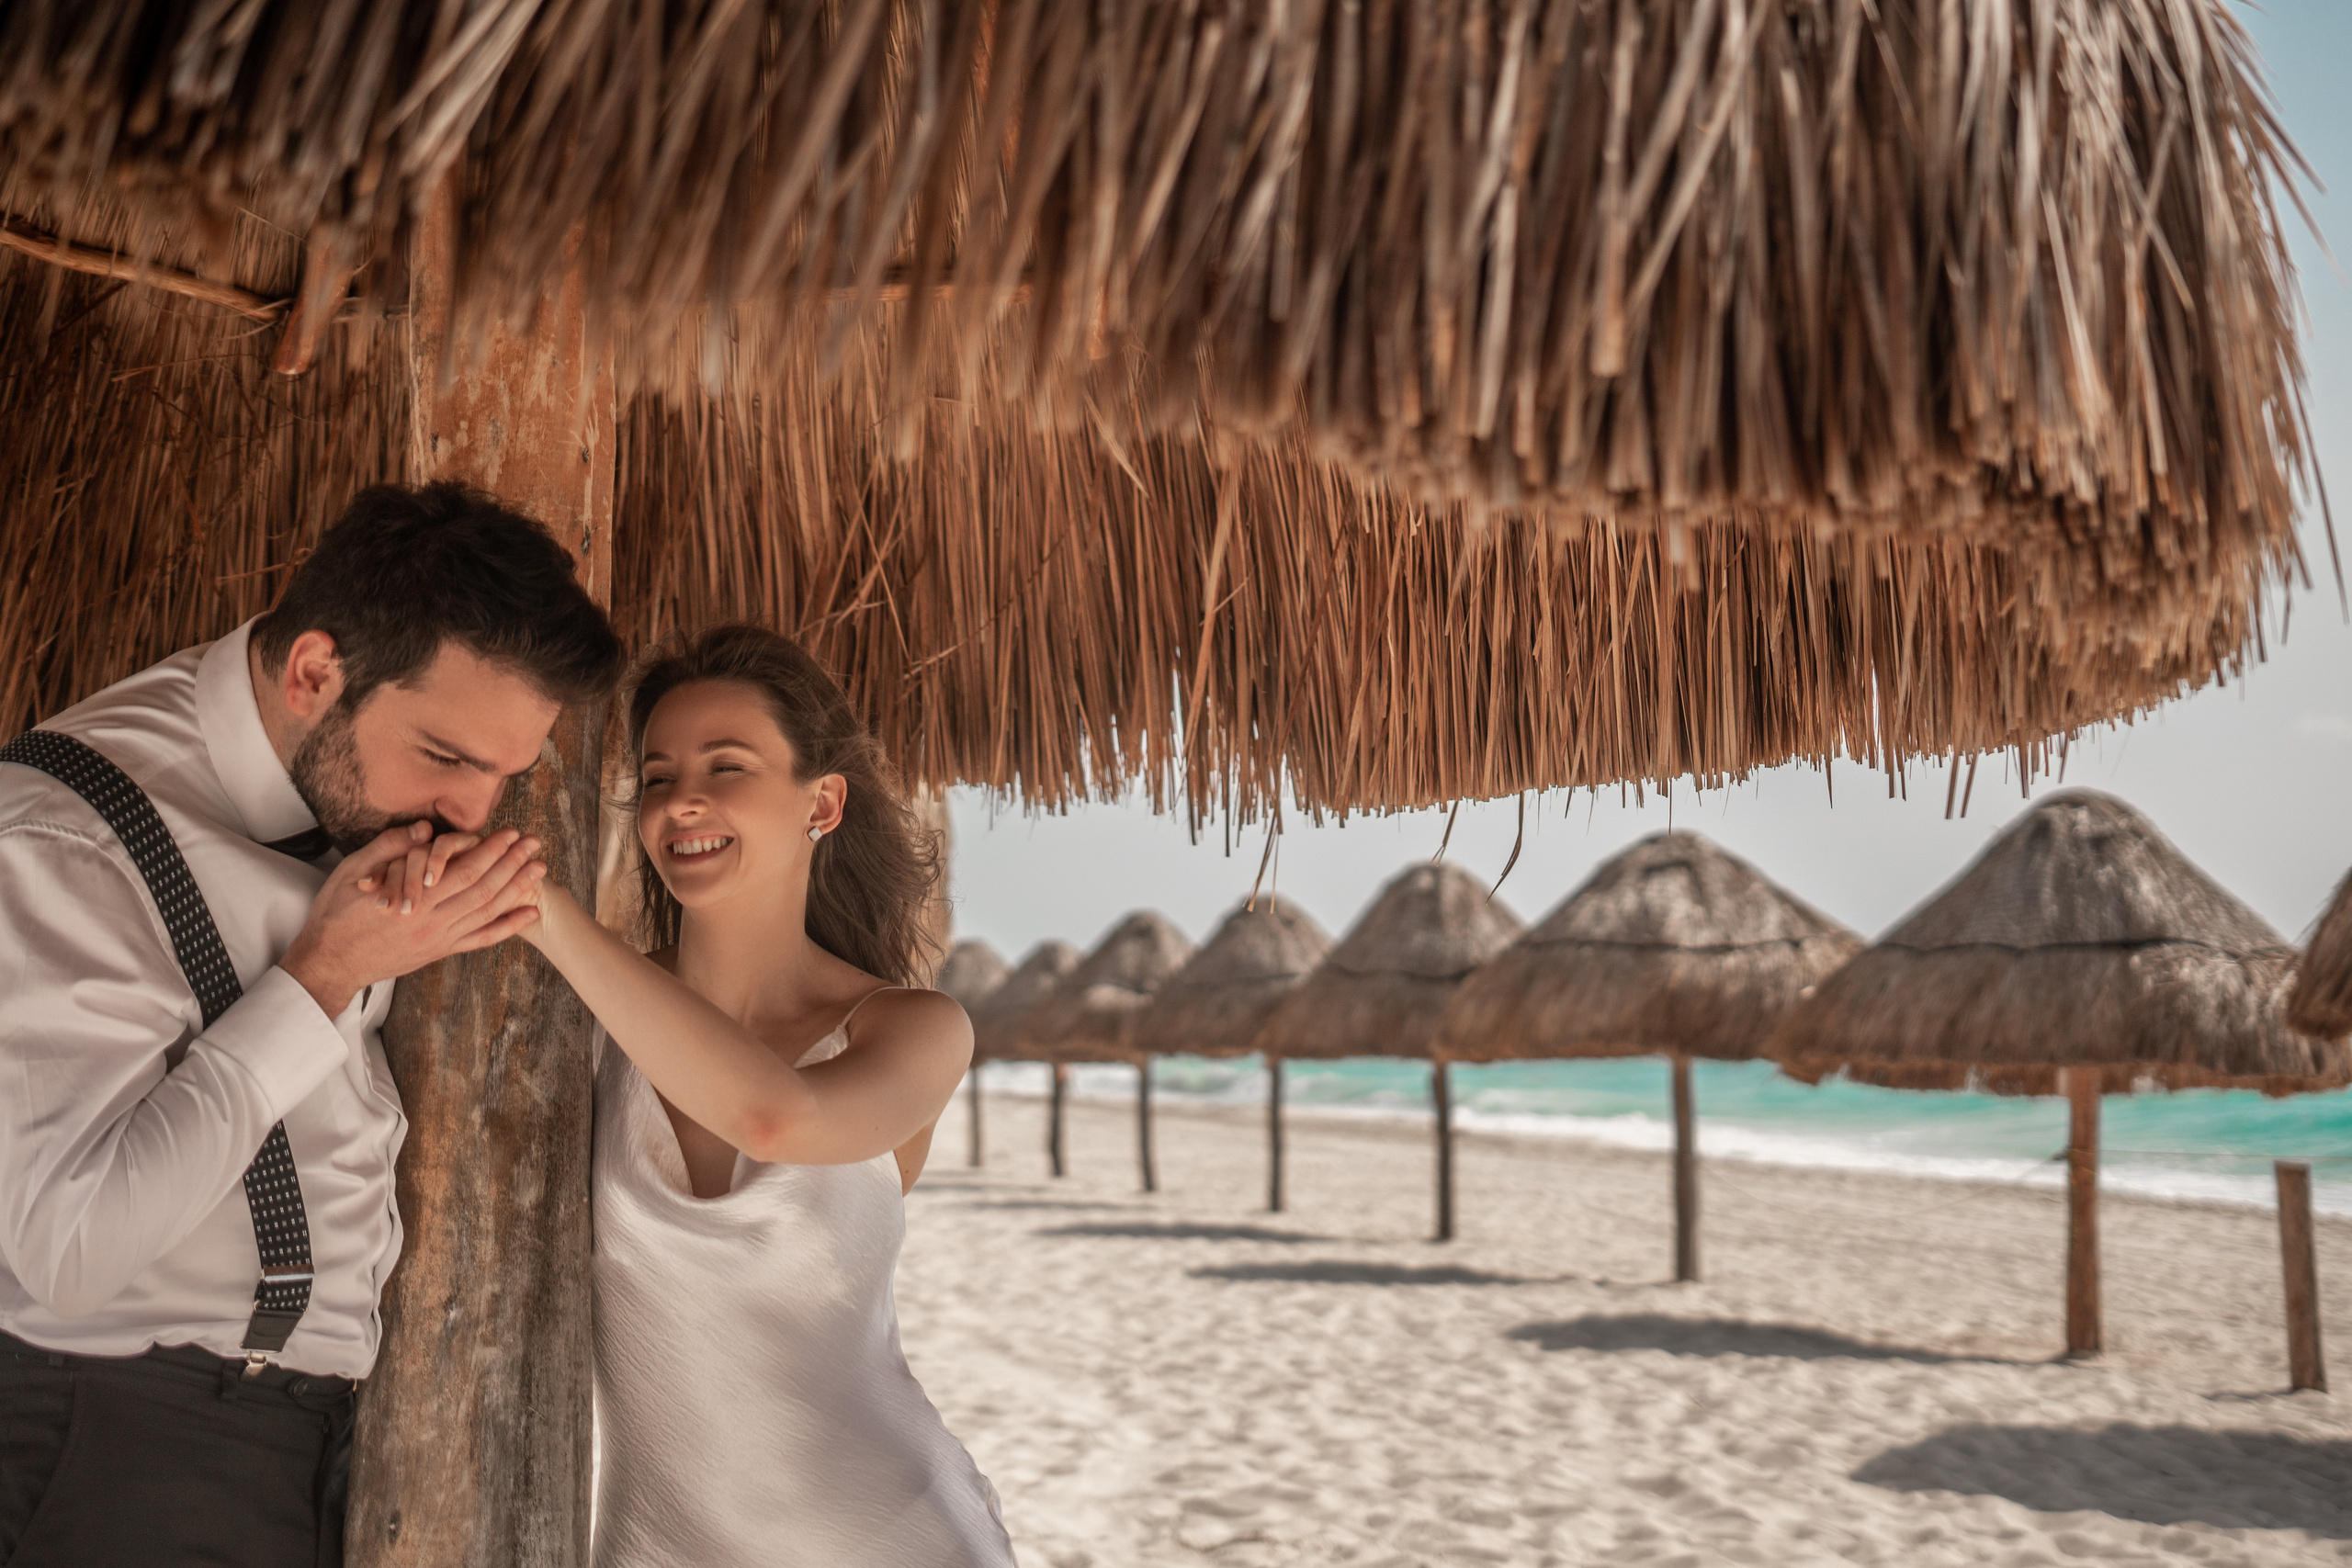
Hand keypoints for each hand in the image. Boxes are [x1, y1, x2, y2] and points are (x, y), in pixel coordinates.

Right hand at [280, 823, 548, 1016]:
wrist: (329, 962)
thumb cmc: (336, 914)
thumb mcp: (353, 872)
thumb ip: (388, 848)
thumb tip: (423, 829)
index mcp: (414, 899)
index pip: (464, 870)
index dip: (492, 851)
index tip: (511, 833)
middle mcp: (433, 921)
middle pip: (483, 889)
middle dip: (513, 864)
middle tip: (536, 843)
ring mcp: (439, 939)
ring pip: (487, 912)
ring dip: (517, 889)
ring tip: (539, 870)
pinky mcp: (439, 952)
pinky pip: (481, 940)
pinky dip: (508, 928)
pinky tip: (529, 914)